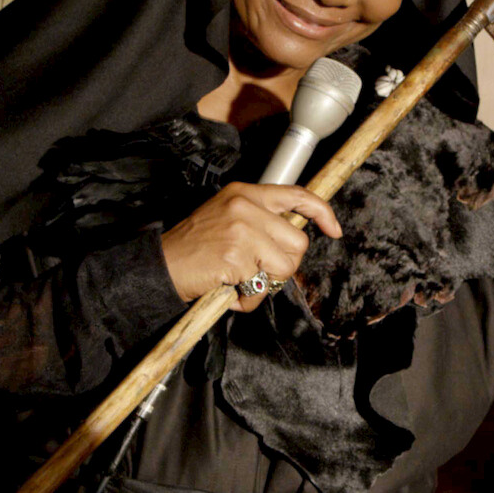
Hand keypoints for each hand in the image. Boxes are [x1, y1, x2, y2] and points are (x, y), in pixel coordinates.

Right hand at [159, 182, 342, 310]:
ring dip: (265, 284)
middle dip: (283, 264)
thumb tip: (293, 238)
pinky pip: (261, 290)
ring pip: (285, 267)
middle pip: (298, 241)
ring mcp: (241, 230)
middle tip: (256, 271)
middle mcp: (245, 206)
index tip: (334, 229)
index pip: (296, 194)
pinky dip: (247, 300)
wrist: (159, 266)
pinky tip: (227, 289)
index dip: (322, 212)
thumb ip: (259, 220)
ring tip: (239, 281)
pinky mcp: (236, 256)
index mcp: (244, 193)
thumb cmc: (194, 248)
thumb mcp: (227, 217)